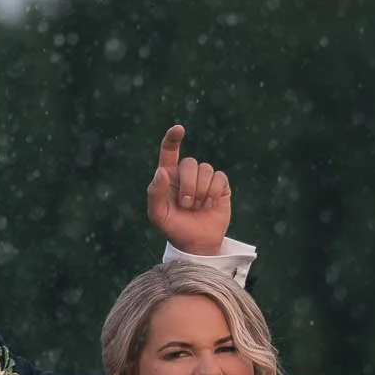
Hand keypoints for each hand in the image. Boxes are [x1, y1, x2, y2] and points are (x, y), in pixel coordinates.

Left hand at [146, 124, 230, 256]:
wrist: (196, 243)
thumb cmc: (174, 228)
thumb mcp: (158, 215)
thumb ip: (155, 193)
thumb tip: (162, 171)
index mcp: (169, 175)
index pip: (169, 150)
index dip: (173, 138)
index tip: (179, 130)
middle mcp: (186, 173)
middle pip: (190, 163)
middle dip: (188, 185)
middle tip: (186, 204)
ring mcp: (204, 178)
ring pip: (206, 169)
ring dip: (201, 191)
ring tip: (197, 207)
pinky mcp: (220, 185)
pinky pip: (219, 177)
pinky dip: (213, 192)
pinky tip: (209, 205)